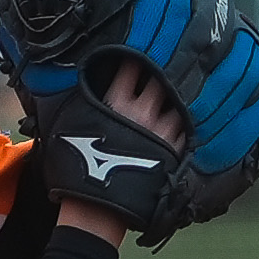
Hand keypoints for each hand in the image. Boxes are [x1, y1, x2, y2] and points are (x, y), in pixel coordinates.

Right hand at [50, 57, 189, 245]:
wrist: (97, 210)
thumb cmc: (74, 172)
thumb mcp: (67, 129)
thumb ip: (77, 103)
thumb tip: (72, 84)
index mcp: (116, 102)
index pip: (130, 67)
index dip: (136, 56)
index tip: (141, 48)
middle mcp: (142, 112)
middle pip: (161, 79)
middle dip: (164, 69)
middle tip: (169, 61)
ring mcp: (161, 132)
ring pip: (180, 101)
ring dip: (180, 94)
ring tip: (182, 88)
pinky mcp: (174, 152)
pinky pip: (189, 128)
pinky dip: (190, 119)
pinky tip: (190, 116)